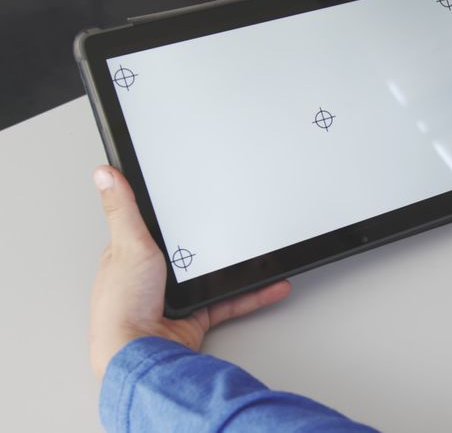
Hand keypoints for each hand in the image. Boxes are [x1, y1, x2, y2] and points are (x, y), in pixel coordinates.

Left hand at [88, 166, 290, 379]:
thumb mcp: (129, 244)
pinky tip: (269, 285)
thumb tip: (106, 174)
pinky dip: (252, 295)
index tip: (197, 202)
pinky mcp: (195, 318)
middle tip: (236, 226)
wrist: (142, 354)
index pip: (155, 228)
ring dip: (237, 270)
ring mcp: (174, 299)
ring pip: (213, 277)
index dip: (174, 216)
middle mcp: (152, 279)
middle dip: (213, 243)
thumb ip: (123, 210)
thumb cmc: (124, 306)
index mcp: (131, 257)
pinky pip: (229, 302)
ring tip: (259, 255)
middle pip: (189, 253)